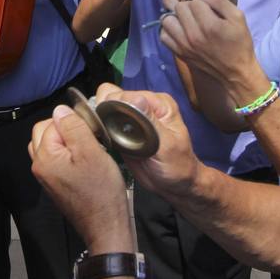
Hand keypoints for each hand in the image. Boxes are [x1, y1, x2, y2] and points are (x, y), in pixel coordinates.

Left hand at [29, 101, 131, 250]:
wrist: (105, 226)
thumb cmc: (101, 189)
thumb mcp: (90, 151)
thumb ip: (73, 127)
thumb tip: (60, 109)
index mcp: (44, 156)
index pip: (50, 123)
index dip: (71, 121)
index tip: (91, 129)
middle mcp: (39, 166)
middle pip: (45, 133)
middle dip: (66, 130)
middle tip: (90, 137)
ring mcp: (46, 177)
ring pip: (51, 147)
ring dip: (67, 142)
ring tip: (88, 147)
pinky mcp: (56, 185)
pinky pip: (57, 161)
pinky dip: (68, 155)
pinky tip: (86, 161)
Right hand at [92, 85, 202, 199]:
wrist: (175, 185)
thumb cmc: (177, 165)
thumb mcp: (167, 145)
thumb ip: (151, 122)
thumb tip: (136, 98)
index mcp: (157, 103)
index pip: (127, 94)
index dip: (116, 107)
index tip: (114, 125)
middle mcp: (143, 105)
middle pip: (112, 97)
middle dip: (108, 114)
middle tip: (113, 135)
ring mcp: (131, 117)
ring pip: (106, 109)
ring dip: (103, 122)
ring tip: (110, 139)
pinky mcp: (122, 130)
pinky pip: (105, 123)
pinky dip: (102, 130)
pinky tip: (108, 141)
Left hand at [159, 0, 257, 83]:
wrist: (235, 71)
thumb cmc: (239, 43)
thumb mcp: (238, 18)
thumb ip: (220, 1)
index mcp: (210, 25)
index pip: (194, 0)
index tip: (205, 3)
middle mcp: (193, 35)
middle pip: (179, 7)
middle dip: (186, 3)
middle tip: (194, 7)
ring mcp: (184, 45)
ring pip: (167, 19)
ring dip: (174, 14)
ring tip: (184, 16)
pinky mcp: (179, 53)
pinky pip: (163, 35)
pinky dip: (169, 29)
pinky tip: (179, 28)